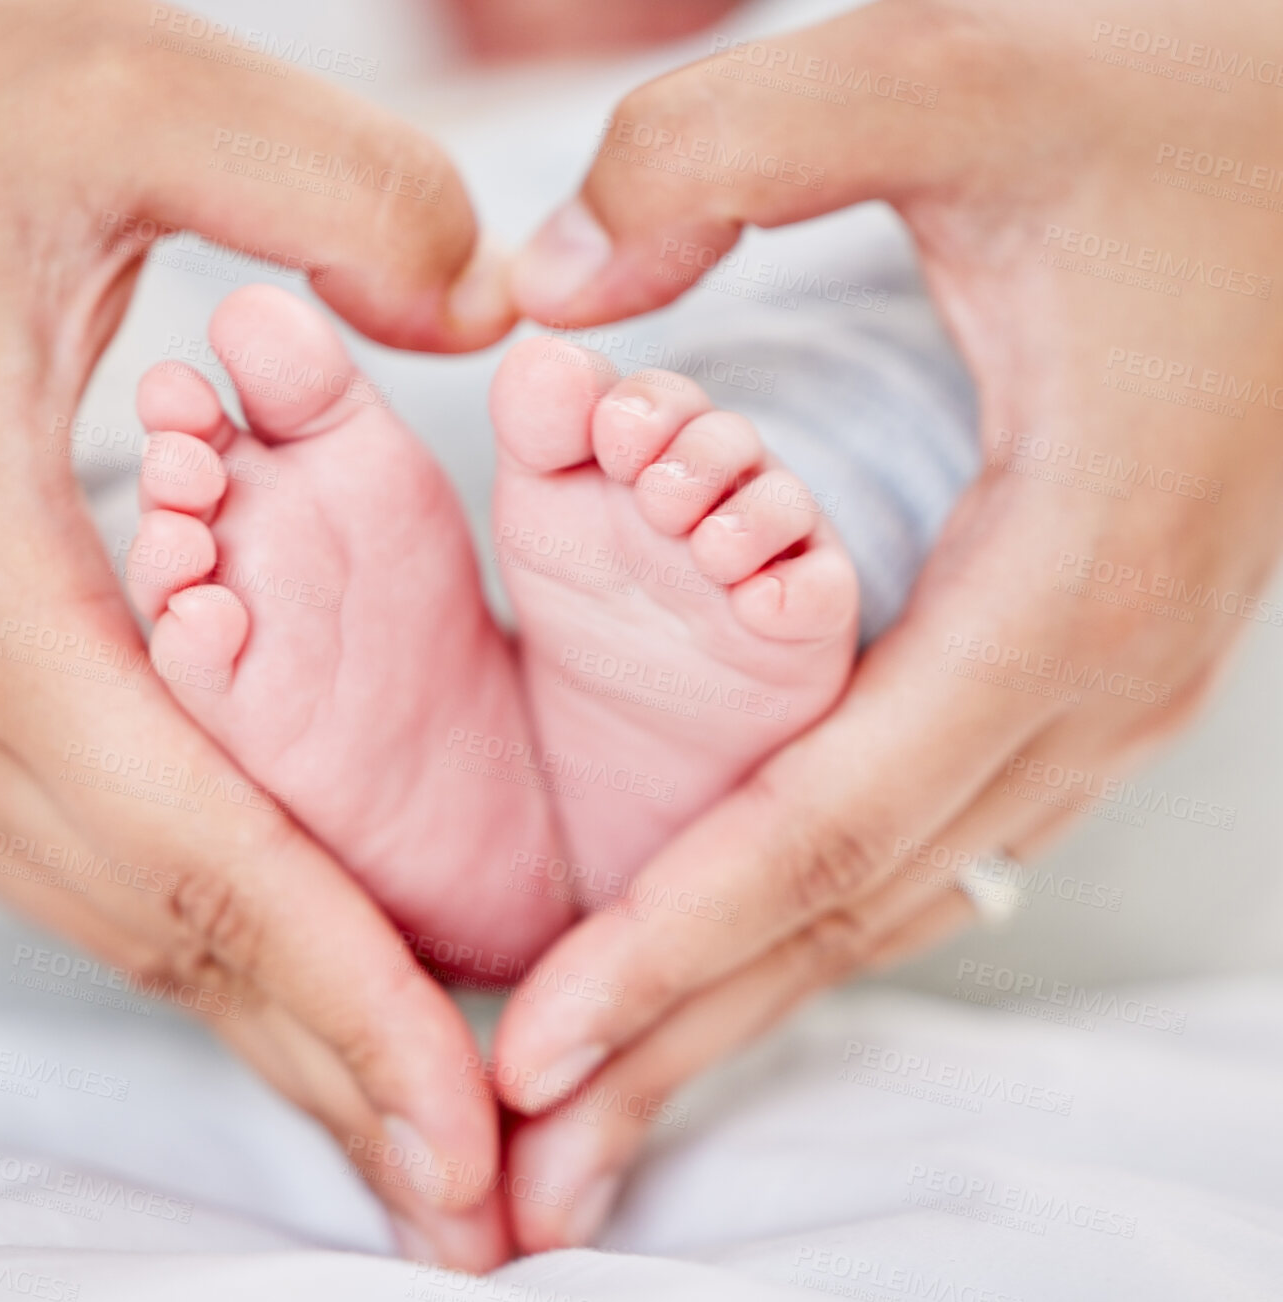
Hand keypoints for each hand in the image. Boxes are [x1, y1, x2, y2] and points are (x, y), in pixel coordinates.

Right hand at [0, 0, 513, 1266]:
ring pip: (136, 925)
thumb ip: (340, 195)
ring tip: (429, 1144)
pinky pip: (109, 857)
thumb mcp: (126, 95)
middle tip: (488, 1214)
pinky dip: (230, 939)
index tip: (476, 1135)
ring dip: (287, 1032)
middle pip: (173, 944)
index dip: (354, 1012)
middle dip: (338, 1076)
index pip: (206, 869)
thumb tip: (509, 318)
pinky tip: (321, 984)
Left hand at [494, 0, 1282, 1249]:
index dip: (678, 941)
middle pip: (851, 911)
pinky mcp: (1057, 670)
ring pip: (882, 899)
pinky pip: (910, 839)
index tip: (536, 1046)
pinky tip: (704, 971)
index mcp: (1068, 579)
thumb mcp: (955, 75)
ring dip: (729, 1009)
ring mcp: (1085, 694)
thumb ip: (727, 148)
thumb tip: (541, 290)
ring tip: (589, 1123)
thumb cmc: (1176, 112)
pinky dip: (791, 921)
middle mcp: (1089, 681)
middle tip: (525, 1181)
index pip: (838, 817)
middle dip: (681, 1046)